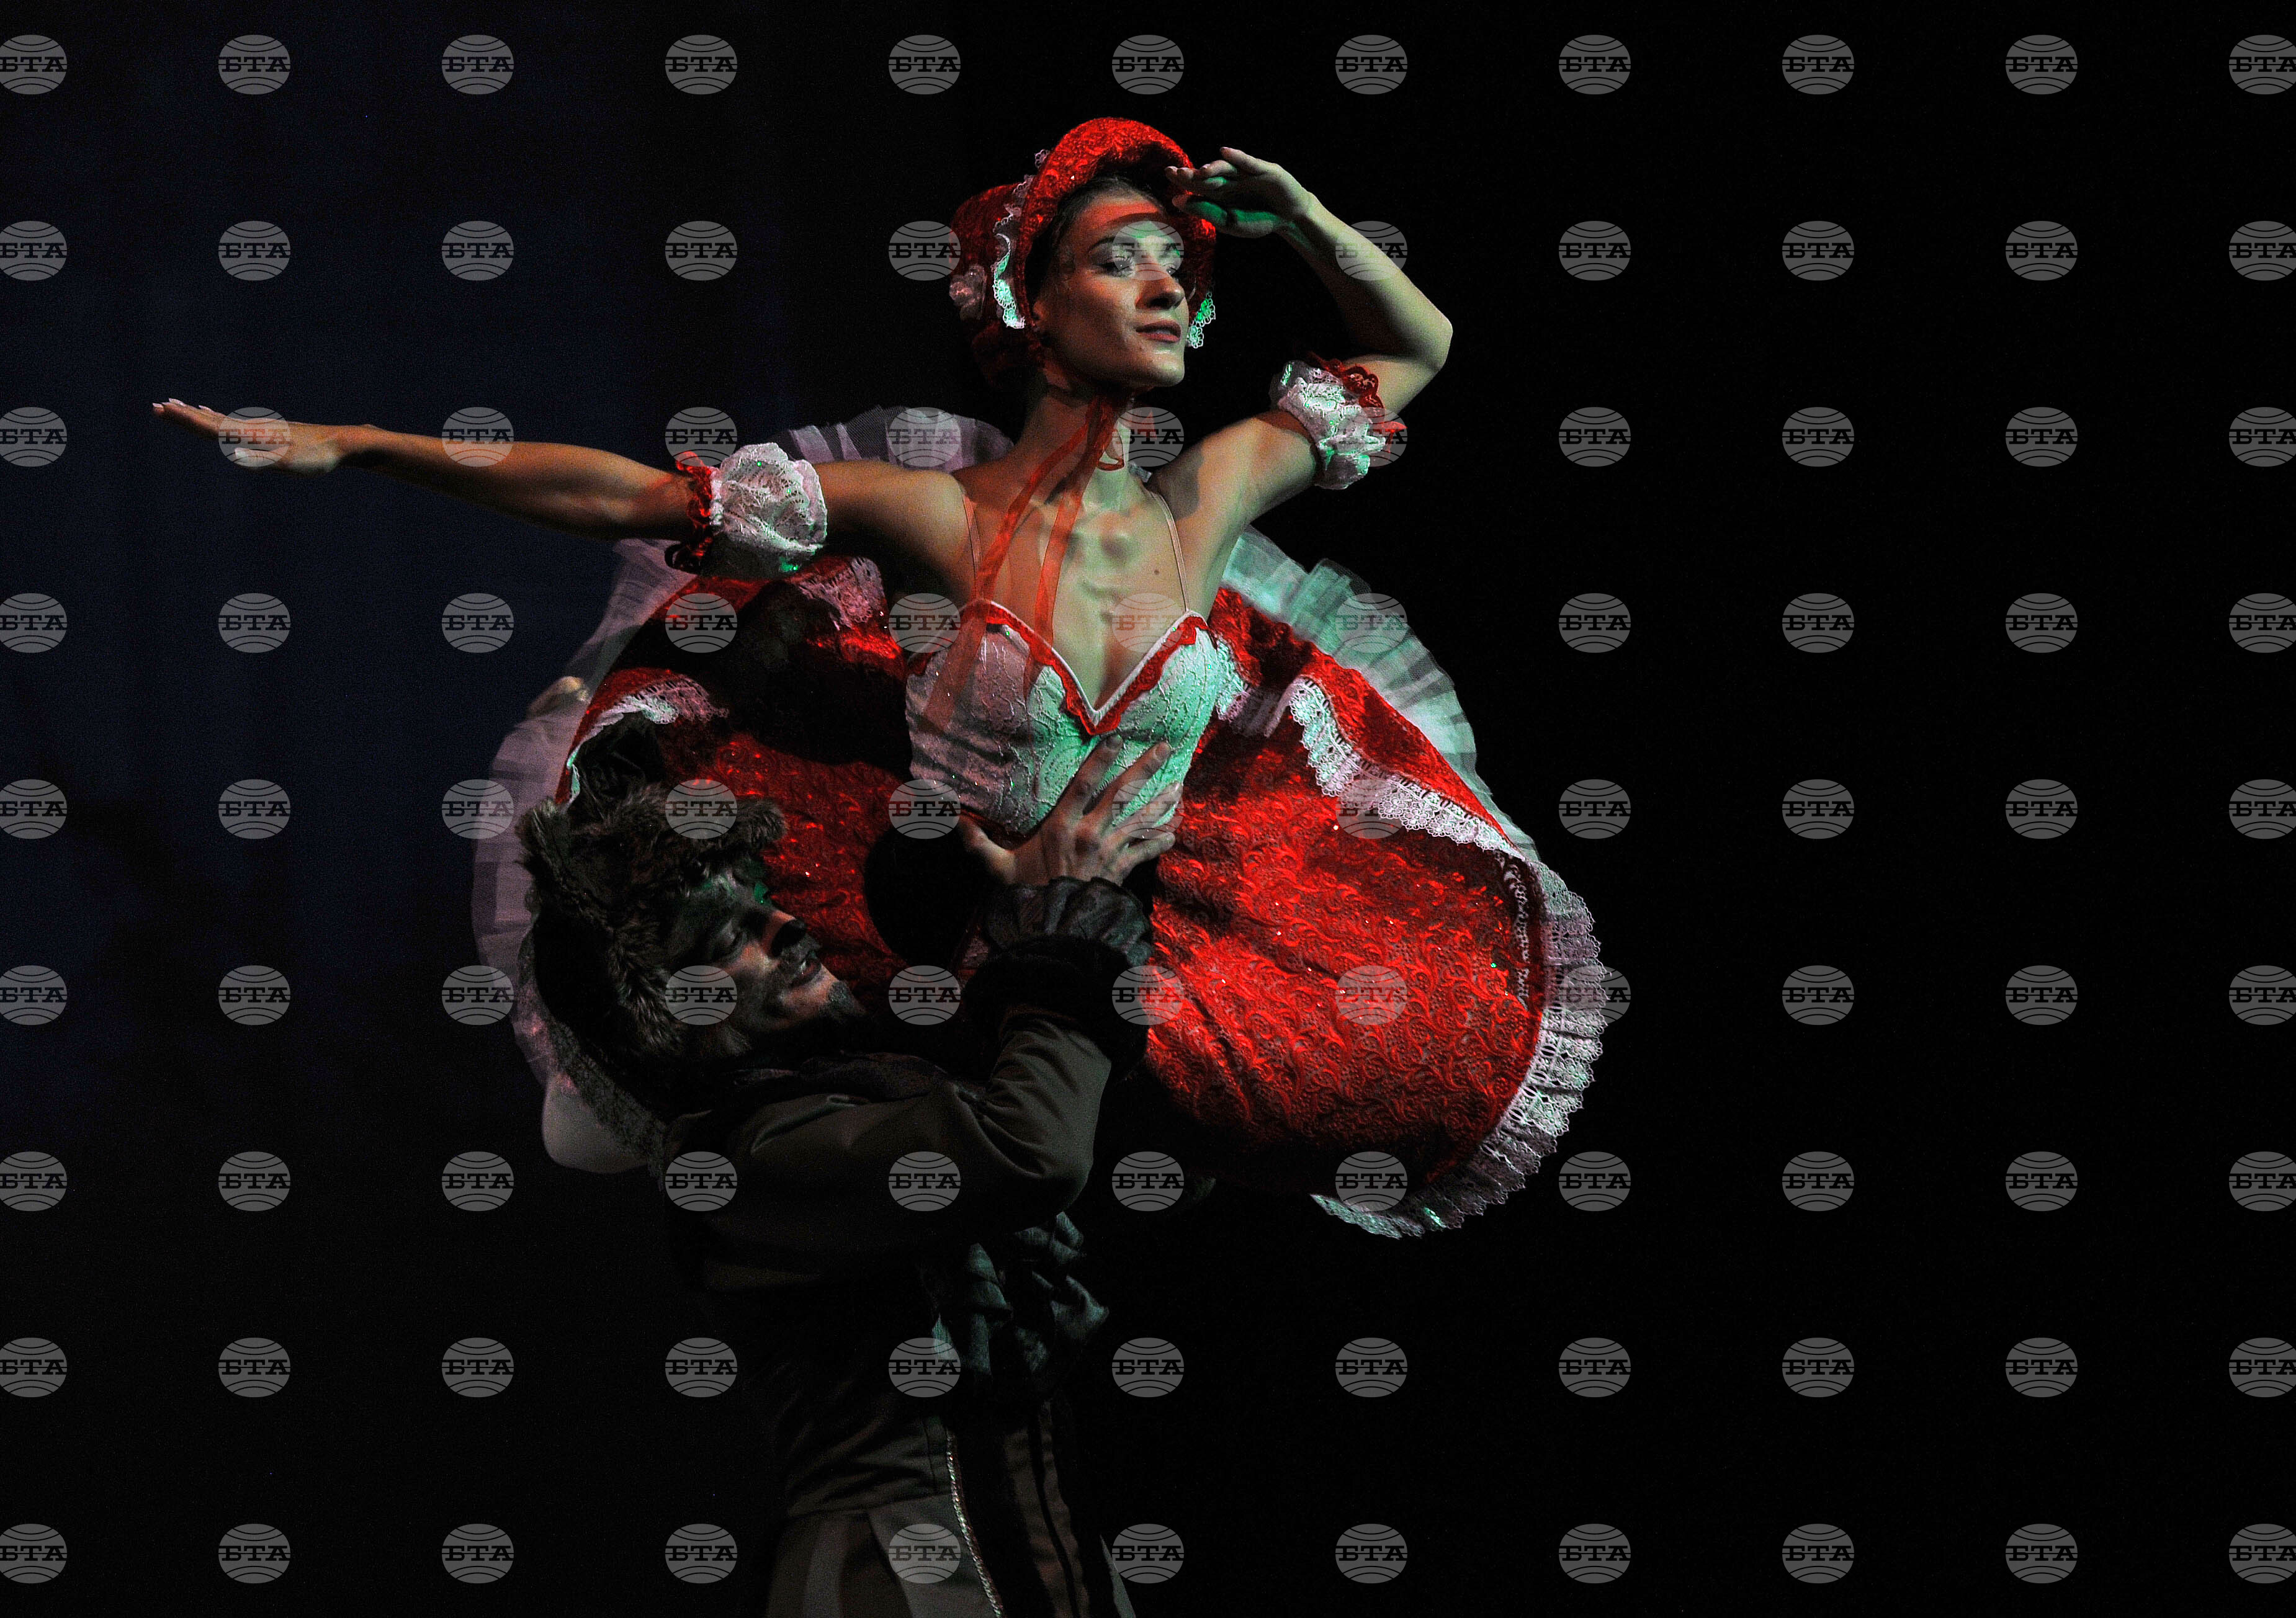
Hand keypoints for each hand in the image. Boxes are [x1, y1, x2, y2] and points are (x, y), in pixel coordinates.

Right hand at [150, 398, 350, 475]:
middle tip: (157, 406)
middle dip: (184, 415)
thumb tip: (234, 455)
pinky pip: (234, 423)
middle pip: (210, 420)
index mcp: (252, 435)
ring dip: (198, 414)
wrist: (341, 443)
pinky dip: (218, 418)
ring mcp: (259, 428)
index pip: (211, 427)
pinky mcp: (268, 431)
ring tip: (179, 406)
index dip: (184, 420)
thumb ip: (262, 460)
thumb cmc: (316, 457)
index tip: (161, 408)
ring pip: (221, 419)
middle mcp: (252, 427)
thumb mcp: (290, 464)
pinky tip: (215, 414)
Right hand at [958, 739, 1179, 886]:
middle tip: (1165, 748)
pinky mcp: (1120, 870)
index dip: (1100, 760)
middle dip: (1144, 769)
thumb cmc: (1028, 895)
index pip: (1083, 785)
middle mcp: (1090, 833)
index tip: (1117, 738)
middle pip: (1121, 794)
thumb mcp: (999, 868)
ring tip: (1179, 785)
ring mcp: (1109, 852)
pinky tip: (1174, 830)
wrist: (1056, 930)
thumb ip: (980, 843)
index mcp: (1061, 826)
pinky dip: (1160, 841)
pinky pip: (1145, 851)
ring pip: (1140, 820)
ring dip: (1161, 802)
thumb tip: (953, 821)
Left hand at [1165, 147, 1315, 238]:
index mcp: (1220, 192)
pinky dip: (1238, 157)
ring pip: (1226, 168)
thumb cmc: (1259, 220)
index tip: (1168, 174)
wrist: (1289, 218)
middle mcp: (1231, 179)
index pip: (1197, 184)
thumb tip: (1177, 201)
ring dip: (1213, 168)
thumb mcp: (1229, 222)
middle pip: (1208, 175)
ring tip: (1200, 171)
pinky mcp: (1265, 170)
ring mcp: (1247, 173)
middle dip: (1192, 173)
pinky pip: (1249, 163)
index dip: (1183, 179)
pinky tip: (1225, 153)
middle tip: (1174, 171)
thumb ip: (1205, 212)